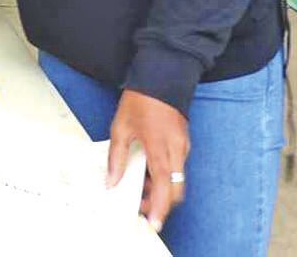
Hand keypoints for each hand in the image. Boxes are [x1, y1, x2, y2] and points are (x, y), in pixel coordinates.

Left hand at [108, 90, 188, 232]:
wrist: (163, 75)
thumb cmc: (142, 99)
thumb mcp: (121, 127)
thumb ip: (117, 157)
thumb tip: (112, 180)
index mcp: (160, 149)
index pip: (165, 188)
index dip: (160, 208)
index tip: (154, 222)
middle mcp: (177, 151)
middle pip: (175, 190)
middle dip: (160, 201)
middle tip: (141, 203)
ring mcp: (183, 146)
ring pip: (177, 179)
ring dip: (162, 187)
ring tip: (140, 183)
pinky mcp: (183, 141)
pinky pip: (177, 166)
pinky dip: (165, 173)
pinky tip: (148, 167)